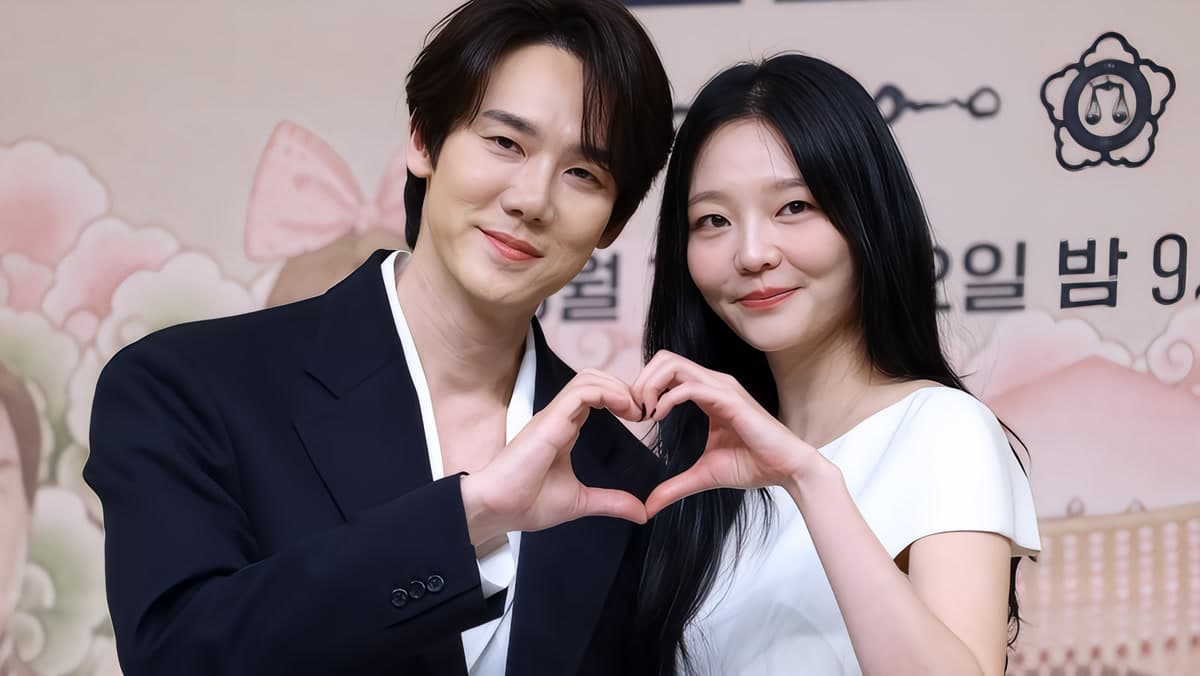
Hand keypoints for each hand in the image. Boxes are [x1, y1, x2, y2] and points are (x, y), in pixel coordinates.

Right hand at [461, 369, 646, 544]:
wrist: (498, 509)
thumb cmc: (526, 503)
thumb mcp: (581, 502)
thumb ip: (611, 502)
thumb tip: (640, 512)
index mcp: (564, 430)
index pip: (594, 396)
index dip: (620, 399)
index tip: (641, 418)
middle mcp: (559, 417)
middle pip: (594, 379)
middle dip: (623, 387)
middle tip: (643, 410)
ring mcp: (553, 416)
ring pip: (589, 378)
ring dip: (618, 388)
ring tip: (636, 410)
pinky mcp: (550, 420)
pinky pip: (582, 392)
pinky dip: (608, 393)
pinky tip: (624, 409)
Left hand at [632, 350, 818, 517]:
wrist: (787, 470)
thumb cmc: (753, 466)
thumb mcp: (703, 475)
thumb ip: (674, 487)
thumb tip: (648, 507)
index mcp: (707, 392)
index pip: (666, 370)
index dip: (644, 387)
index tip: (635, 416)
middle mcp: (713, 383)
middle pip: (664, 358)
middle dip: (641, 381)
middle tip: (635, 413)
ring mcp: (722, 388)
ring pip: (673, 364)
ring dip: (650, 385)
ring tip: (645, 414)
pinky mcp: (730, 400)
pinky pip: (690, 387)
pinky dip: (668, 398)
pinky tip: (659, 417)